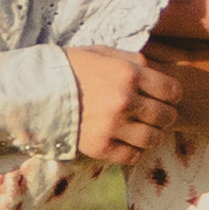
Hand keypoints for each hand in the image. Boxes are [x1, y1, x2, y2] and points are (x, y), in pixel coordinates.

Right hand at [69, 45, 176, 163]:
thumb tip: (153, 70)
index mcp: (128, 75)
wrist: (36, 91)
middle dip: (165, 115)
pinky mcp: (101, 147)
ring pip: (153, 139)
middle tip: (155, 114)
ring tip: (144, 129)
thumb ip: (132, 60)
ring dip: (153, 135)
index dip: (173, 95)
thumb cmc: (70, 68)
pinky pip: (133, 156)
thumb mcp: (102, 53)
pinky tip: (128, 142)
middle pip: (166, 116)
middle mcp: (125, 101)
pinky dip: (136, 151)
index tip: (166, 97)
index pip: (172, 91)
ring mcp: (113, 127)